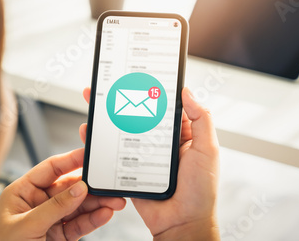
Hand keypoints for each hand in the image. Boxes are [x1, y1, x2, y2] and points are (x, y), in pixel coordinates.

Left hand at [0, 148, 125, 240]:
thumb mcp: (26, 226)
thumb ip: (54, 207)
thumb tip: (79, 188)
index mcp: (22, 192)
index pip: (50, 169)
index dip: (71, 160)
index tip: (90, 154)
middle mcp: (38, 202)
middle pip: (70, 187)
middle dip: (91, 187)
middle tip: (110, 185)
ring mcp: (51, 219)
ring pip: (79, 205)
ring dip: (98, 203)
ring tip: (115, 201)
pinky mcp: (61, 235)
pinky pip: (81, 223)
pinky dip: (95, 219)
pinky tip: (105, 214)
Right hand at [80, 87, 219, 239]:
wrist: (181, 224)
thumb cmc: (200, 191)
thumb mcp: (207, 151)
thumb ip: (202, 120)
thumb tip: (188, 92)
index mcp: (182, 133)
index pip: (165, 104)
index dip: (153, 88)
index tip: (139, 73)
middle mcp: (161, 141)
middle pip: (139, 114)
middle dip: (123, 98)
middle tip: (108, 83)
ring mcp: (145, 154)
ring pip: (124, 130)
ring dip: (108, 117)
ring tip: (95, 101)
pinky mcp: (131, 169)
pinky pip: (114, 153)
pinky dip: (101, 143)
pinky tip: (90, 133)